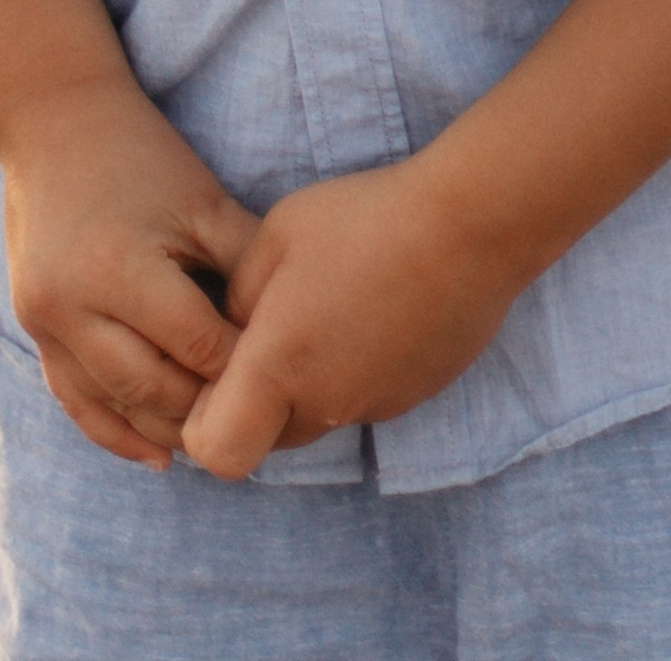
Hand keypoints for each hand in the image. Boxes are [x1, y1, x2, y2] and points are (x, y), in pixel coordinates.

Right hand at [0, 75, 261, 467]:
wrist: (54, 123)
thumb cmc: (143, 156)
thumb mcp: (202, 200)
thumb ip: (247, 263)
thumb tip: (299, 324)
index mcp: (119, 267)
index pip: (196, 345)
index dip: (244, 366)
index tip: (286, 376)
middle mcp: (72, 304)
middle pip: (154, 389)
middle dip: (210, 410)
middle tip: (262, 423)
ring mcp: (44, 322)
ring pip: (115, 406)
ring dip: (167, 432)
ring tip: (220, 442)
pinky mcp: (32, 329)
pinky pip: (76, 402)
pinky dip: (116, 433)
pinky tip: (158, 456)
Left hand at [180, 159, 521, 480]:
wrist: (469, 226)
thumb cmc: (363, 218)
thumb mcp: (274, 236)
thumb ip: (238, 296)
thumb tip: (232, 331)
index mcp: (278, 366)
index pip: (216, 452)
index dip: (202, 421)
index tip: (216, 364)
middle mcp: (324, 404)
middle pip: (265, 438)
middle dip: (252, 398)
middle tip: (268, 322)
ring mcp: (373, 406)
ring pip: (315, 418)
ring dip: (305, 382)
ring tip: (328, 303)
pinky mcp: (411, 397)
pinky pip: (360, 399)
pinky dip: (353, 369)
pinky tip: (370, 307)